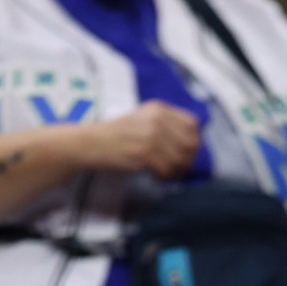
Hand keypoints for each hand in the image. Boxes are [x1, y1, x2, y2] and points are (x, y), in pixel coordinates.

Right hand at [86, 100, 200, 179]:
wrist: (92, 142)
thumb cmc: (116, 134)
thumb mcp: (142, 118)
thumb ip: (164, 124)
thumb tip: (190, 142)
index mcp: (158, 108)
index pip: (192, 124)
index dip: (194, 140)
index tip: (186, 151)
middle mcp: (157, 120)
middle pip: (190, 143)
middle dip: (188, 159)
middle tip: (178, 167)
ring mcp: (151, 136)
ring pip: (181, 159)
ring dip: (177, 171)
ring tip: (166, 173)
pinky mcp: (144, 154)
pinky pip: (167, 169)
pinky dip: (165, 177)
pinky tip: (156, 176)